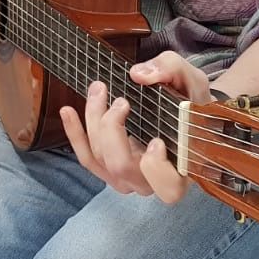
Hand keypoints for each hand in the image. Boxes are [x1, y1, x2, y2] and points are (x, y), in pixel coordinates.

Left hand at [60, 52, 210, 203]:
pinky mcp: (109, 168)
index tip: (156, 141)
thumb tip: (139, 75)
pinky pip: (87, 158)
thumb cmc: (191, 100)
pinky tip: (67, 111)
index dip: (157, 169)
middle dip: (112, 129)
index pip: (169, 187)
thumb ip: (170, 70)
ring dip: (93, 122)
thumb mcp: (190, 79)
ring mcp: (128, 177)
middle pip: (122, 167)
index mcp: (182, 169)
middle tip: (120, 100)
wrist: (181, 110)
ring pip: (100, 159)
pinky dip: (75, 134)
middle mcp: (153, 181)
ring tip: (97, 90)